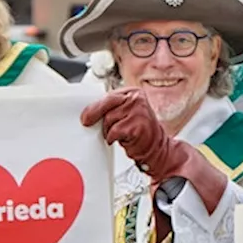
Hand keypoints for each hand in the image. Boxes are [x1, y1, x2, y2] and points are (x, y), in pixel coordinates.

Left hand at [80, 89, 225, 209]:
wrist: (158, 149)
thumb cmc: (139, 133)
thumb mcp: (126, 114)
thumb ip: (112, 109)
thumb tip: (89, 112)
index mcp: (134, 93)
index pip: (109, 95)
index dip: (94, 106)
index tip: (85, 114)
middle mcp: (137, 99)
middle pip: (107, 104)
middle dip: (94, 114)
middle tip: (87, 122)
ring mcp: (139, 111)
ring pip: (109, 119)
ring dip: (109, 130)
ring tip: (119, 134)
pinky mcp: (137, 124)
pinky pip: (114, 131)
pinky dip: (113, 138)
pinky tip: (123, 139)